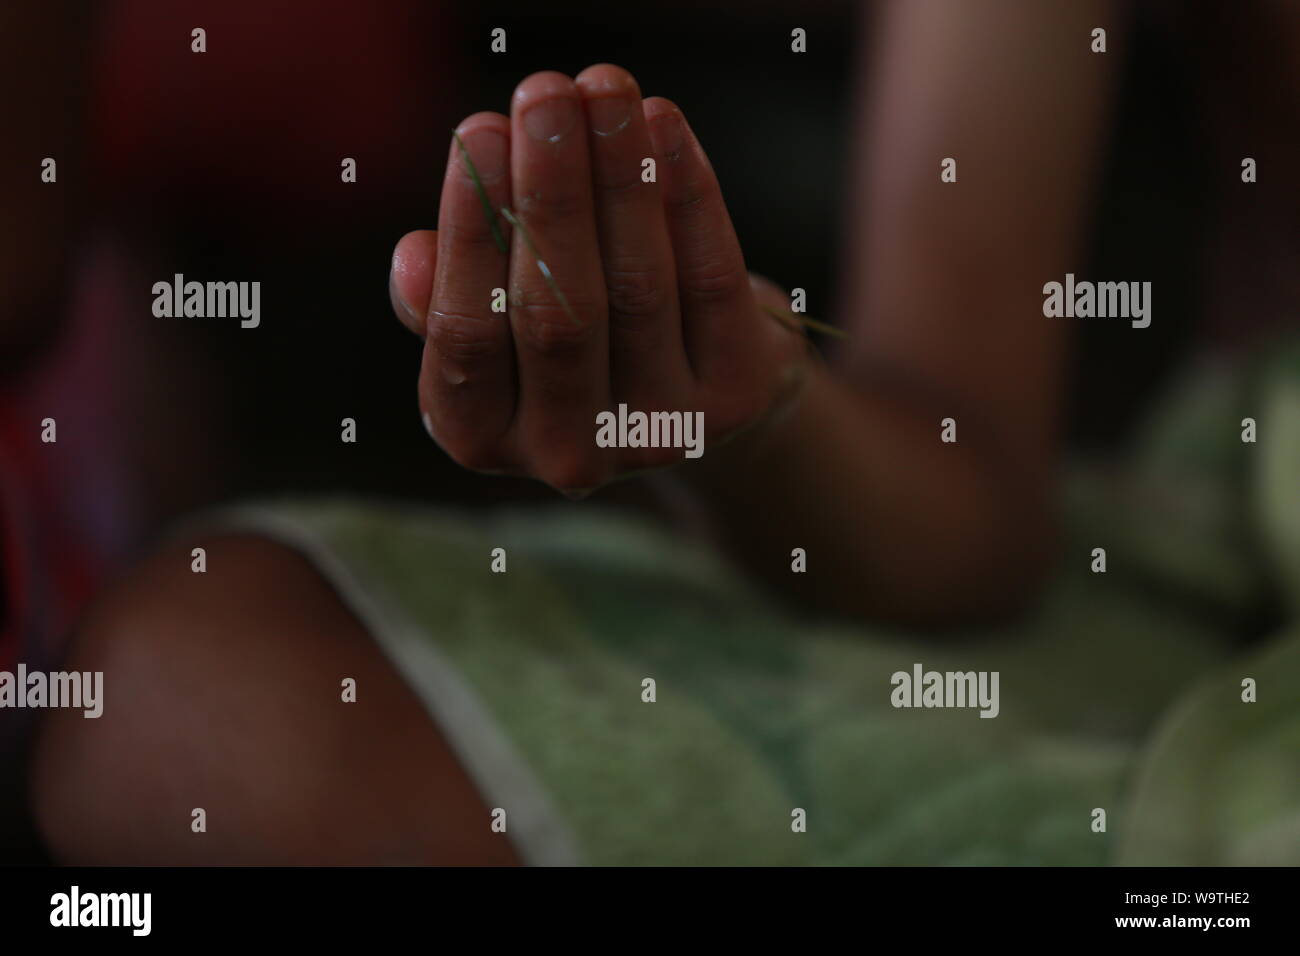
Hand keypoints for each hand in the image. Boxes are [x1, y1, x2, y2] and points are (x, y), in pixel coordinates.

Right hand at [389, 65, 807, 495]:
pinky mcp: (731, 399)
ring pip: (636, 290)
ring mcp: (657, 435)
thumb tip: (415, 258)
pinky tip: (664, 127)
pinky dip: (690, 197)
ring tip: (604, 90)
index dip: (472, 230)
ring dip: (620, 178)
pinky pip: (711, 282)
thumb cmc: (566, 333)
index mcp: (482, 434)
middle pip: (555, 313)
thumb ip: (444, 298)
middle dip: (548, 193)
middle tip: (542, 94)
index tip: (477, 131)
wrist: (689, 383)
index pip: (467, 334)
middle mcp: (566, 453)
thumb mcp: (492, 325)